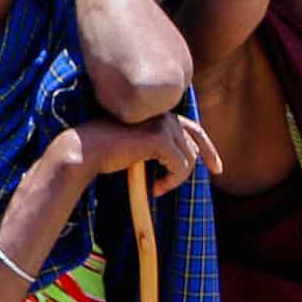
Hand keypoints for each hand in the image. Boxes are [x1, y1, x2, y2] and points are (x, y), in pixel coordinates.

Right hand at [73, 110, 220, 189]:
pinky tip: (154, 189)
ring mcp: (162, 125)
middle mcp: (164, 114)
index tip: (217, 168)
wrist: (85, 150)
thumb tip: (185, 161)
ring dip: (176, 179)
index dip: (208, 149)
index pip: (194, 129)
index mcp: (158, 112)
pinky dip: (171, 183)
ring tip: (156, 188)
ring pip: (189, 159)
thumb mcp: (137, 146)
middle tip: (175, 186)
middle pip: (194, 146)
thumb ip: (159, 147)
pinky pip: (180, 167)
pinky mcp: (159, 139)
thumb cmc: (104, 151)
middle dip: (193, 168)